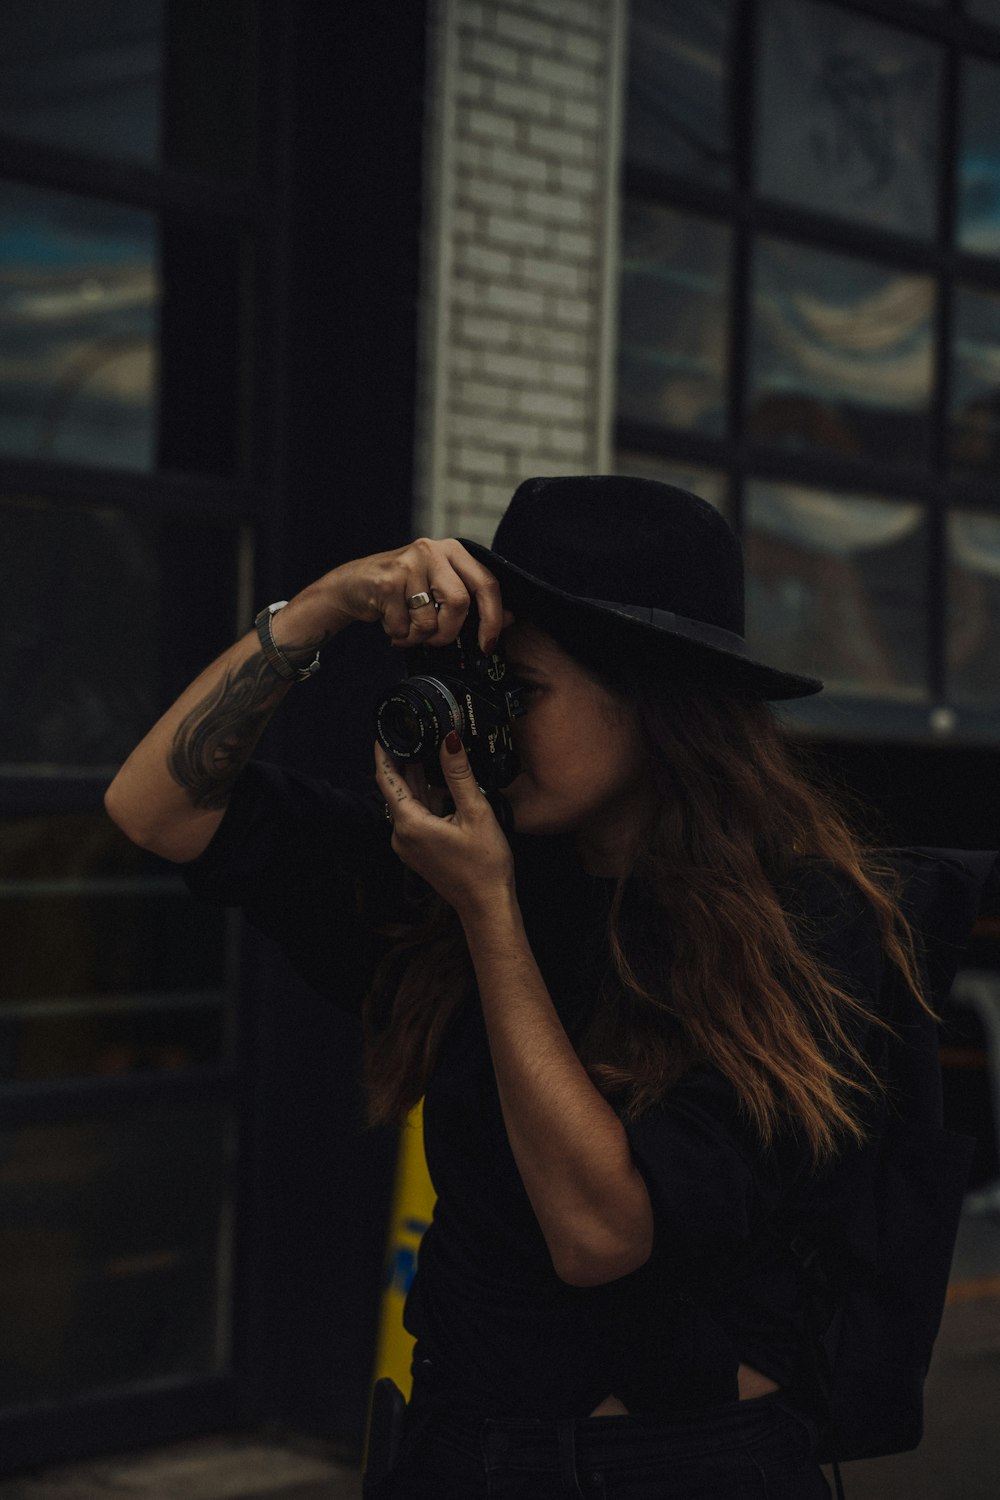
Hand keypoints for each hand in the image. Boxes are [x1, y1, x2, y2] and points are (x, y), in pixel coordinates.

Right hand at [293, 537, 513, 653]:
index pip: (487, 584)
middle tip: (434, 641)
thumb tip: (510, 619)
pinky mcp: (387, 581)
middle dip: (447, 633)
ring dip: (418, 636)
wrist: (352, 585)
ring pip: (430, 620)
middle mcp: (432, 550)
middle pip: (460, 604)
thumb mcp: (438, 587)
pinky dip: (399, 635)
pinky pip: (404, 626)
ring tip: (406, 628)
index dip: (492, 618)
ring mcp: (408, 563)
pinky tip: (390, 623)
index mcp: (452, 550)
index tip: (488, 645)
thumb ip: (470, 598)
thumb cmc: (401, 590)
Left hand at [374, 733, 514, 919]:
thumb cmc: (484, 864)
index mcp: (410, 824)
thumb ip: (459, 775)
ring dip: (414, 779)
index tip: (383, 730)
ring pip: (406, 802)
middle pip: (395, 789)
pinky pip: (414, 817)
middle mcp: (401, 835)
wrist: (486, 904)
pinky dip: (423, 798)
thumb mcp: (475, 812)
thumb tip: (449, 740)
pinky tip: (437, 784)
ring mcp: (408, 845)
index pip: (386, 778)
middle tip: (410, 732)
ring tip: (425, 749)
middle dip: (402, 761)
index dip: (383, 752)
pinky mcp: (417, 850)